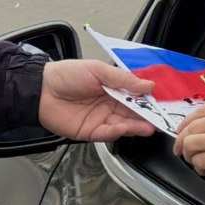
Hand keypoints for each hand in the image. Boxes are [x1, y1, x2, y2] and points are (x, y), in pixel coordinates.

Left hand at [39, 60, 157, 140]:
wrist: (41, 89)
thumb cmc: (66, 74)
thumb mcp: (97, 70)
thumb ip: (122, 79)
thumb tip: (147, 84)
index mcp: (112, 88)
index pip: (135, 96)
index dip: (148, 100)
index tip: (163, 102)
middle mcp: (109, 105)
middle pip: (132, 112)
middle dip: (147, 116)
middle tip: (161, 118)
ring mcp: (100, 119)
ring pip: (124, 125)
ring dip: (137, 126)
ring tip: (150, 126)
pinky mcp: (90, 132)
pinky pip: (108, 134)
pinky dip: (117, 132)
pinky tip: (125, 128)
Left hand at [174, 100, 204, 185]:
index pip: (201, 110)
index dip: (187, 121)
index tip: (183, 129)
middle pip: (191, 127)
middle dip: (181, 139)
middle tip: (180, 148)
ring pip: (190, 143)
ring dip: (188, 154)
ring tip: (192, 159)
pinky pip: (199, 161)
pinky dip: (198, 167)